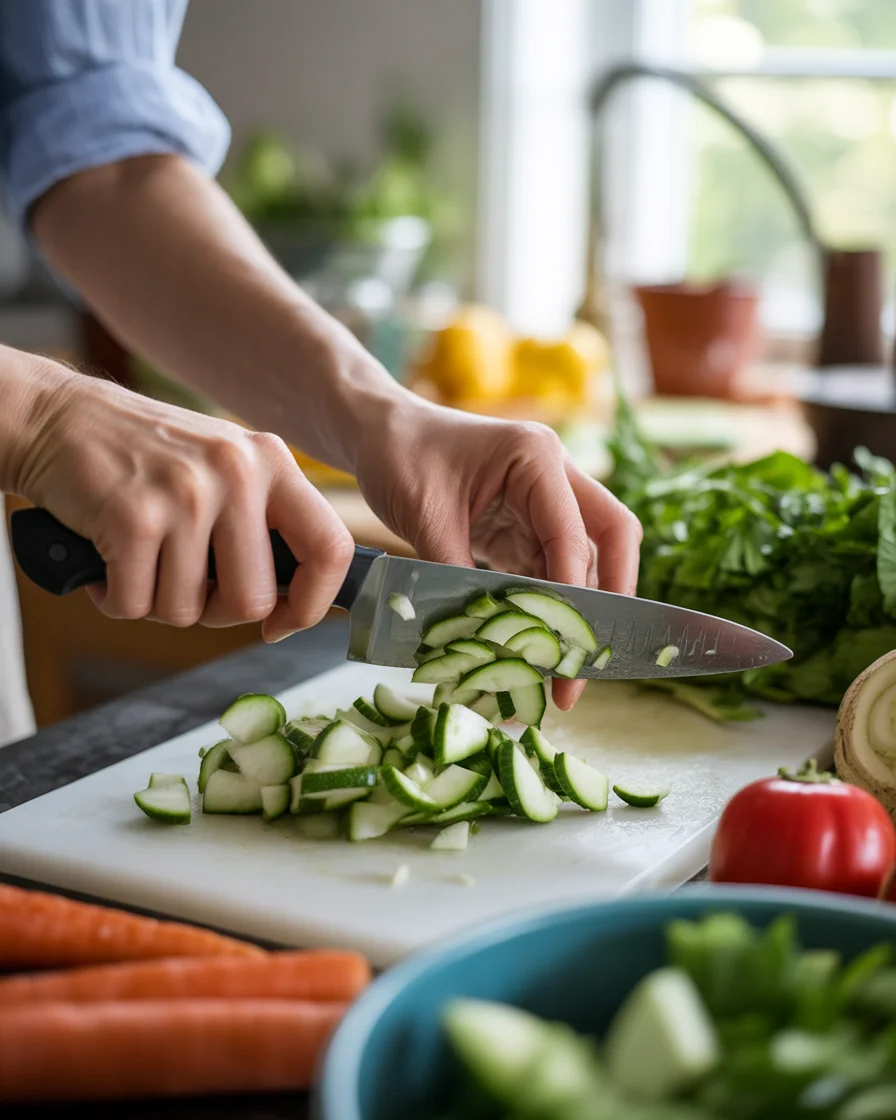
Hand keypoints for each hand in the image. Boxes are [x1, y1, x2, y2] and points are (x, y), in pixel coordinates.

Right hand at [14, 363, 352, 639]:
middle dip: (213, 612)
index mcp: (273, 462)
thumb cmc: (143, 459)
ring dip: (156, 603)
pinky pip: (136, 605)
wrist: (56, 418)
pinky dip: (116, 599)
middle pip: (252, 600)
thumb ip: (262, 523)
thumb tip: (296, 602)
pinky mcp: (135, 517)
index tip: (279, 623)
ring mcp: (188, 494)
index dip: (311, 604)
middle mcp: (239, 473)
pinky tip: (107, 561)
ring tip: (137, 559)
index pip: (331, 549)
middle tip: (181, 585)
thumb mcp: (223, 468)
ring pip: (188, 611)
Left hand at [355, 400, 641, 708]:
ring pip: (583, 562)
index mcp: (536, 457)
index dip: (574, 591)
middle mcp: (554, 476)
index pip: (574, 531)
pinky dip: (544, 609)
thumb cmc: (399, 456)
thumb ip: (454, 570)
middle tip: (585, 668)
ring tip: (558, 675)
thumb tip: (479, 636)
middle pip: (610, 538)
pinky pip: (549, 571)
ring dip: (574, 614)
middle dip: (608, 602)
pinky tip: (532, 649)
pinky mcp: (525, 526)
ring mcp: (544, 502)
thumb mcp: (424, 514)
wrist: (378, 434)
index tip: (562, 646)